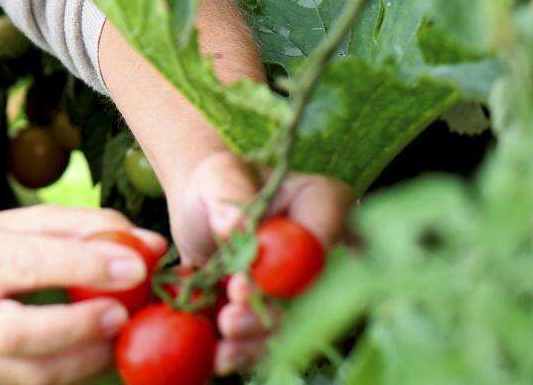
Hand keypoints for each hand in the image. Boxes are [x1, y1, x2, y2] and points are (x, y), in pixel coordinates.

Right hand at [0, 204, 167, 384]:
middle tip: (122, 313)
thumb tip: (150, 245)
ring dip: (85, 359)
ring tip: (119, 335)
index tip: (135, 264)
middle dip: (77, 326)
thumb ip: (83, 227)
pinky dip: (74, 373)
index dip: (84, 265)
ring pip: (29, 373)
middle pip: (16, 331)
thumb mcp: (17, 225)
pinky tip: (100, 352)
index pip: (27, 261)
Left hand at [168, 149, 353, 374]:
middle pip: (316, 293)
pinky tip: (223, 357)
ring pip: (298, 324)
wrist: (201, 213)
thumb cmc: (215, 184)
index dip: (287, 272)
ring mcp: (313, 286)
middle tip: (231, 320)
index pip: (323, 240)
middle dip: (274, 315)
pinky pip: (277, 340)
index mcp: (325, 204)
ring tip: (224, 339)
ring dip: (261, 340)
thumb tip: (233, 228)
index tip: (241, 286)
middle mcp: (331, 249)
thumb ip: (227, 198)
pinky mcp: (289, 313)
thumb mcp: (216, 176)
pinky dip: (250, 351)